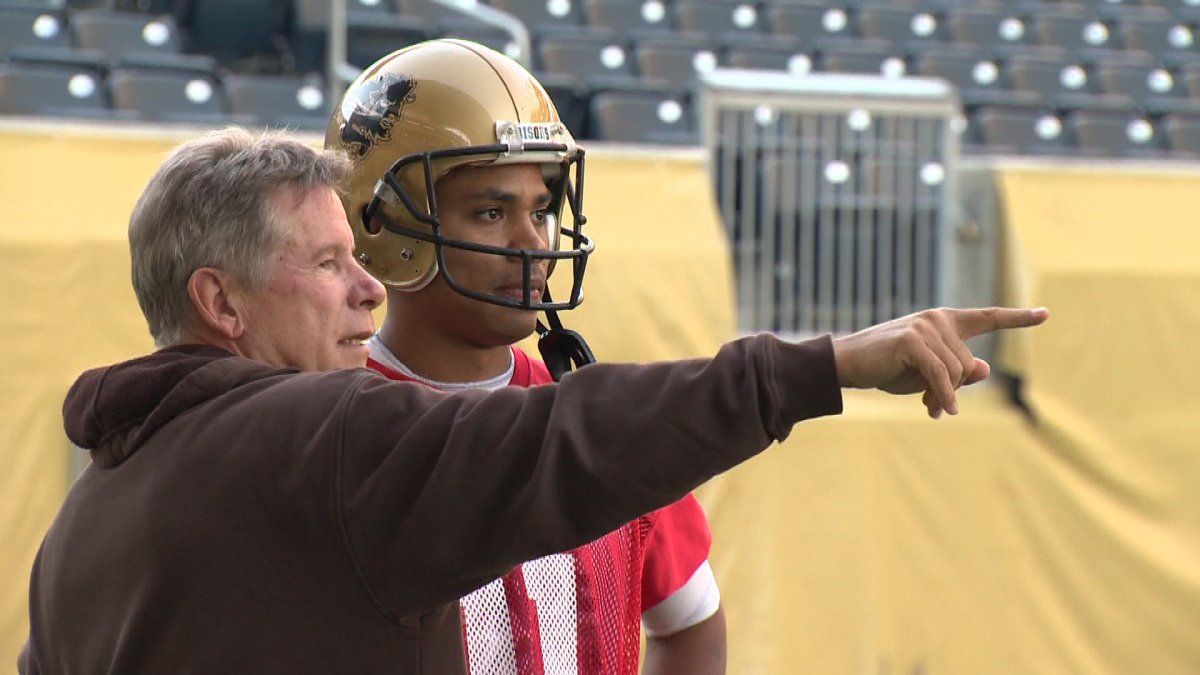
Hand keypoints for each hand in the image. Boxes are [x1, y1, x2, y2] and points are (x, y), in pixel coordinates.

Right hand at [831, 307, 1048, 418]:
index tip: (1045, 314)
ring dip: (944, 396)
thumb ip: (957, 372)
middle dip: (955, 390)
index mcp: (945, 322)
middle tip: (936, 409)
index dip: (1018, 319)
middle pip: (969, 364)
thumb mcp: (928, 374)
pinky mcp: (913, 340)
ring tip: (930, 409)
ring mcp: (926, 327)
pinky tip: (942, 410)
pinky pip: (940, 375)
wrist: (849, 364)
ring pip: (956, 372)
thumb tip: (985, 370)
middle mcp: (938, 319)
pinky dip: (943, 395)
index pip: (987, 318)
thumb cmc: (888, 368)